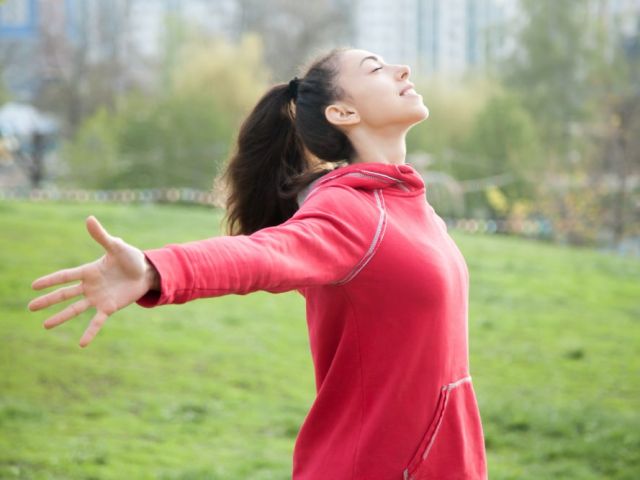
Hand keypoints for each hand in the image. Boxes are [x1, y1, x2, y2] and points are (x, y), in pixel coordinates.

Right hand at [28, 215, 159, 347]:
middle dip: (48, 300)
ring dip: (61, 317)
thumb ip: (101, 236)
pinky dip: (90, 332)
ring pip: (75, 309)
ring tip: (45, 326)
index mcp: (89, 271)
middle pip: (65, 294)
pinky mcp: (109, 307)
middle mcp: (90, 286)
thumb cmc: (131, 257)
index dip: (50, 280)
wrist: (147, 272)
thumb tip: (89, 219)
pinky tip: (81, 344)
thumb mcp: (116, 246)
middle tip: (30, 307)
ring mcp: (98, 298)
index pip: (66, 276)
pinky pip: (97, 321)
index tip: (34, 286)